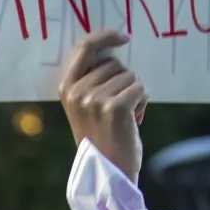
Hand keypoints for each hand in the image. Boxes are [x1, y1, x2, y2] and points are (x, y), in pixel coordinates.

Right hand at [59, 31, 145, 180]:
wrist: (108, 173)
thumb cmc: (102, 138)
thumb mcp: (86, 107)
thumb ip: (91, 80)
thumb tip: (113, 50)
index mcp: (67, 89)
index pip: (85, 47)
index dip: (106, 36)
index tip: (124, 37)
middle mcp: (78, 93)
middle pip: (114, 63)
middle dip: (123, 80)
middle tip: (118, 108)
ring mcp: (95, 100)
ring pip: (130, 76)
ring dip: (134, 93)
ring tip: (124, 117)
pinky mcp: (115, 108)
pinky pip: (140, 88)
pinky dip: (142, 102)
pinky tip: (133, 120)